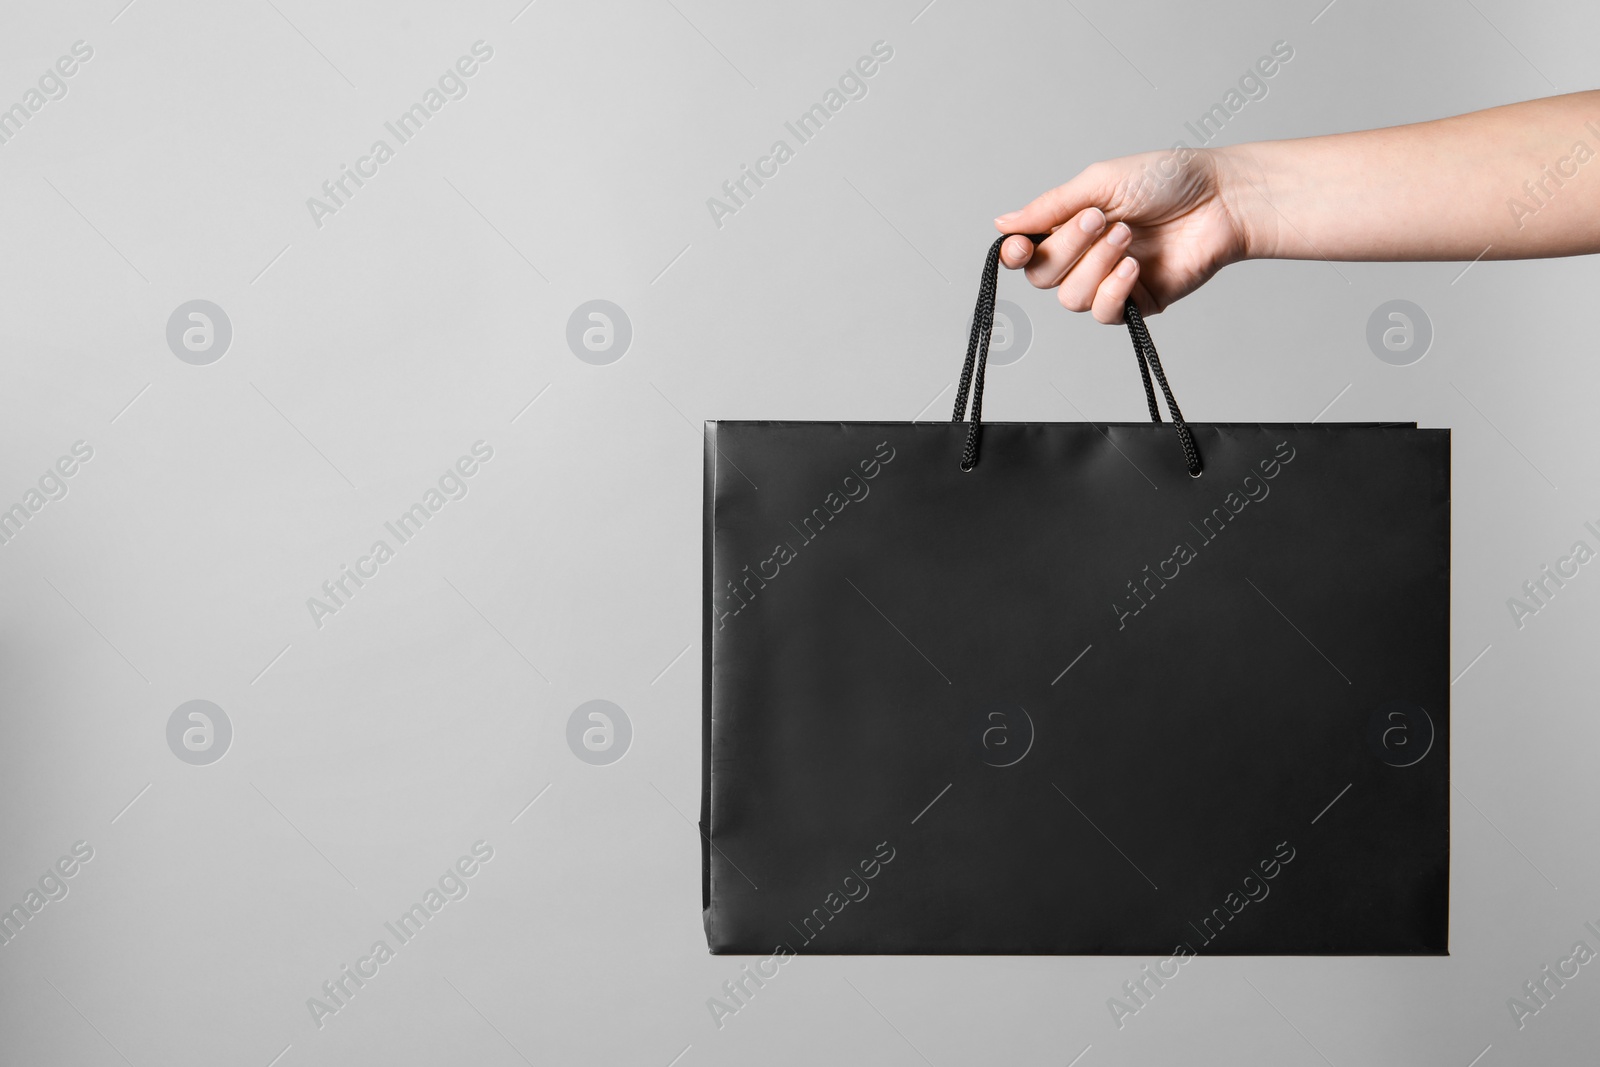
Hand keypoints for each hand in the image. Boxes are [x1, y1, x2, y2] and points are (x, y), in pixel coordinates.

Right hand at [994, 146, 1255, 322]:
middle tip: (1100, 219)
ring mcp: (1109, 283)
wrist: (1221, 199)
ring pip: (1071, 299)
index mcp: (1070, 227)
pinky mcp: (1137, 305)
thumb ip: (1050, 207)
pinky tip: (1135, 267)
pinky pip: (1105, 313)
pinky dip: (1114, 290)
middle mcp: (1084, 258)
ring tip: (1128, 236)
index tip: (1021, 248)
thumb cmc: (1167, 180)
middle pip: (1043, 278)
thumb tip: (1002, 224)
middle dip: (1068, 248)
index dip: (1015, 256)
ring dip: (1096, 264)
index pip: (1026, 255)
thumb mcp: (1099, 183)